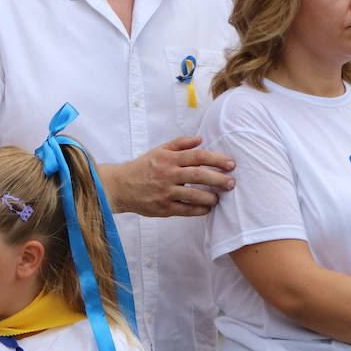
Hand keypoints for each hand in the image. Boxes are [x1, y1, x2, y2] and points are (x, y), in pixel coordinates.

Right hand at [103, 137, 234, 216]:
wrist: (119, 187)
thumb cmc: (142, 168)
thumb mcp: (158, 151)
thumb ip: (179, 144)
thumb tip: (200, 140)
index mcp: (169, 159)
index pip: (198, 156)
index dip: (217, 159)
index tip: (231, 164)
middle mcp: (168, 174)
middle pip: (199, 175)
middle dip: (219, 179)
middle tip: (231, 183)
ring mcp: (165, 192)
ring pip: (194, 195)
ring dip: (210, 197)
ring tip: (218, 198)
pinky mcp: (162, 208)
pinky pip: (186, 210)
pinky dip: (199, 210)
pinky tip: (207, 208)